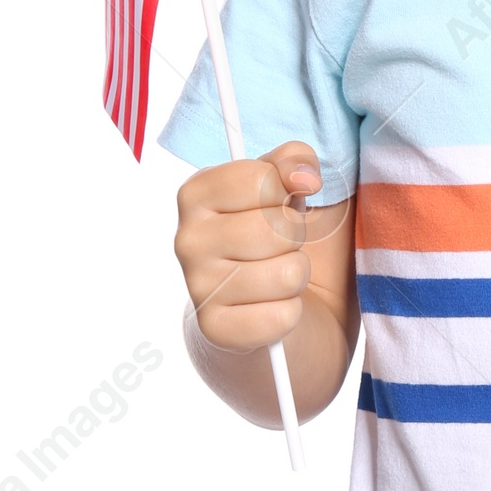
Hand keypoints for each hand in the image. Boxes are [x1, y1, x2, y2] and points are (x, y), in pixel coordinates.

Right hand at [172, 140, 323, 350]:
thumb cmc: (279, 238)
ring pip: (287, 272)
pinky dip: (292, 313)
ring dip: (298, 275)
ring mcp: (197, 286)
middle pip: (278, 227)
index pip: (260, 178)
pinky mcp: (215, 330)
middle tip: (282, 246)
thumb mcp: (290, 187)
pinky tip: (272, 306)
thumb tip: (303, 177)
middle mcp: (187, 238)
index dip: (289, 191)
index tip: (287, 200)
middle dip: (297, 237)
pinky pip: (282, 316)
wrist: (271, 306)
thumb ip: (295, 161)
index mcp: (197, 193)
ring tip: (279, 275)